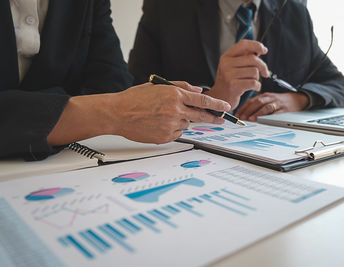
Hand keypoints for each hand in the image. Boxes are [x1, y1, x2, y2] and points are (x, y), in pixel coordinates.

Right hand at [47, 82, 229, 145]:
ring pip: (186, 124)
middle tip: (221, 120)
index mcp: (174, 95)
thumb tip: (197, 90)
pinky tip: (159, 123)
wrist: (117, 114)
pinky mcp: (165, 137)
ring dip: (182, 120)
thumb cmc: (135, 98)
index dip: (216, 104)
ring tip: (163, 116)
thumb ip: (180, 87)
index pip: (202, 99)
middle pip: (201, 116)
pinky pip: (176, 133)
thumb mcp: (158, 86)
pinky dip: (173, 129)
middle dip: (213, 118)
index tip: (226, 106)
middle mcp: (175, 110)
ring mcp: (170, 125)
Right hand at [206, 40, 268, 109]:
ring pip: (254, 72)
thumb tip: (260, 50)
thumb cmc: (230, 82)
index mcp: (226, 57)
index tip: (264, 50)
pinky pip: (253, 83)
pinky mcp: (233, 86)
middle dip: (263, 66)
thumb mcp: (233, 67)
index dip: (256, 45)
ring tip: (252, 82)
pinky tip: (253, 88)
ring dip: (257, 78)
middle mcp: (225, 64)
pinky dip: (257, 86)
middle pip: (253, 59)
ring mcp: (228, 75)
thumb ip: (244, 57)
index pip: (243, 44)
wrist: (220, 98)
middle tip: (265, 73)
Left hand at [235, 92, 308, 121]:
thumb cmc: (279, 102)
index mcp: (264, 96)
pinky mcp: (285, 110)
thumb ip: (257, 105)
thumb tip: (243, 114)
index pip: (251, 100)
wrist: (297, 99)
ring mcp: (278, 103)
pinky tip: (265, 120)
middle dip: (248, 110)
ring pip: (266, 107)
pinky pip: (277, 113)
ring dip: (257, 113)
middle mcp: (270, 98)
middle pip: (257, 102)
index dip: (243, 107)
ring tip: (251, 119)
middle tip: (241, 118)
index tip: (237, 115)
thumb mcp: (268, 100)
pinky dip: (270, 117)